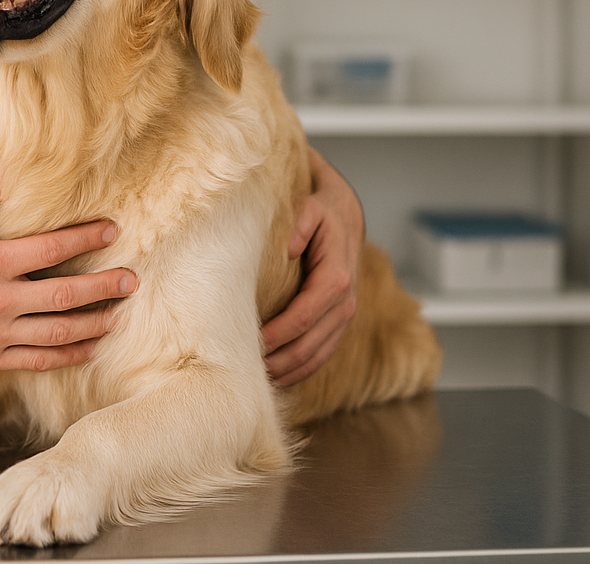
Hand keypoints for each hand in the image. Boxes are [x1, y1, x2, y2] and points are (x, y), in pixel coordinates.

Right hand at [0, 170, 137, 376]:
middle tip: (131, 280)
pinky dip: (71, 355)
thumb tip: (3, 171)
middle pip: (65, 294)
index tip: (111, 231)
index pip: (49, 249)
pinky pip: (41, 360)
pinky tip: (91, 347)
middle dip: (104, 287)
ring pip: (60, 331)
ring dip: (95, 322)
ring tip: (119, 313)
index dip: (84, 238)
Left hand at [261, 147, 363, 385]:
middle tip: (244, 371)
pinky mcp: (338, 324)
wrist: (346, 216)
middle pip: (310, 344)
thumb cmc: (322, 212)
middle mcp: (345, 303)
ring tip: (255, 382)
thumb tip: (288, 245)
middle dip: (279, 361)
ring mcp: (344, 317)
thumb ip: (301, 223)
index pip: (305, 316)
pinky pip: (322, 355)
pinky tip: (277, 379)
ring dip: (288, 372)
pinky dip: (300, 371)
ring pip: (317, 356)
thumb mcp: (311, 207)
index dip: (278, 334)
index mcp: (337, 278)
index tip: (250, 344)